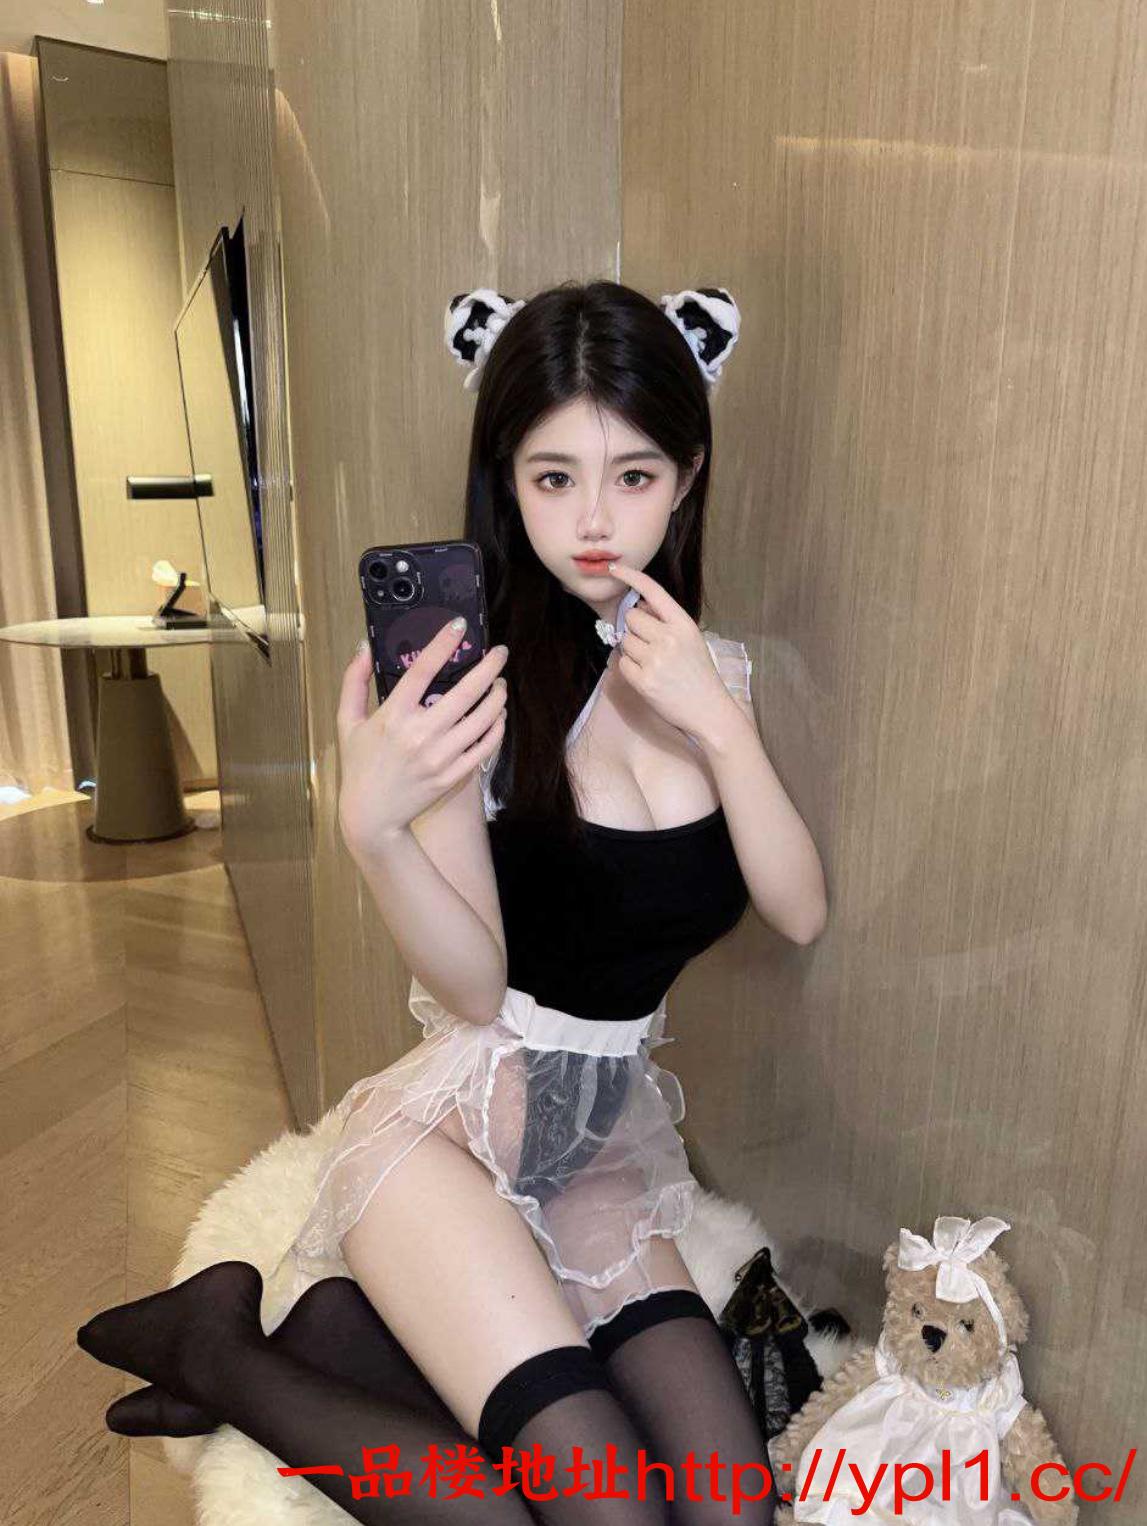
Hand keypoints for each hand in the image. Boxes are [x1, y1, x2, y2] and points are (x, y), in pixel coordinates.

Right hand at [335, 620, 507, 857]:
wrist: (371, 816)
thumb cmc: (359, 766)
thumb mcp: (348, 722)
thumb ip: (354, 682)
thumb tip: (364, 646)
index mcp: (393, 716)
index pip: (422, 670)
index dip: (442, 644)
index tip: (459, 625)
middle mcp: (419, 735)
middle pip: (465, 692)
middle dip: (488, 667)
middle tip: (500, 652)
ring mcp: (440, 757)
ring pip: (482, 719)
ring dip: (498, 696)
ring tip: (500, 683)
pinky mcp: (452, 776)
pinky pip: (485, 747)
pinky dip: (497, 728)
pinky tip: (498, 715)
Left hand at [607, 562, 739, 746]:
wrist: (709, 709)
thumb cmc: (699, 673)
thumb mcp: (691, 640)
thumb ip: (666, 622)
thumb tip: (637, 606)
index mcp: (683, 624)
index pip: (653, 591)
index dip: (631, 576)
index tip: (614, 568)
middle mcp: (669, 639)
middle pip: (632, 618)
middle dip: (635, 628)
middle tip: (649, 644)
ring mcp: (655, 660)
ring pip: (624, 640)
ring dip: (632, 649)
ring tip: (652, 663)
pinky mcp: (644, 681)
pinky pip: (622, 663)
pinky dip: (630, 668)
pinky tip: (648, 676)